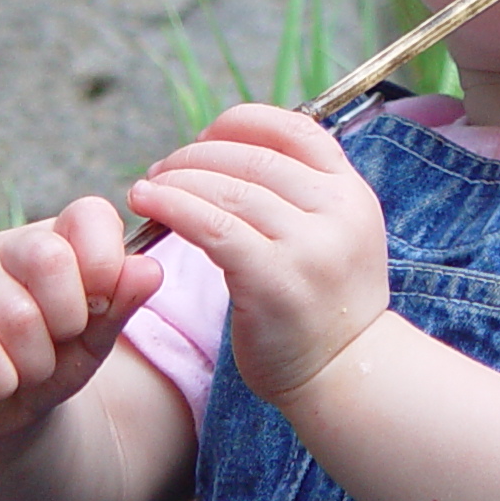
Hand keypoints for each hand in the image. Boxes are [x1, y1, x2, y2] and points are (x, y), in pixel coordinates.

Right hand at [0, 197, 162, 446]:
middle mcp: (9, 247)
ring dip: (36, 363)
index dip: (104, 262)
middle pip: (49, 258)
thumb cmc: (52, 359)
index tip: (100, 304)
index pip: (89, 215)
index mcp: (58, 239)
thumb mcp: (96, 337)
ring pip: (18, 316)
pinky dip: (0, 380)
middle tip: (61, 341)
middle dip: (69, 320)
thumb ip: (122, 302)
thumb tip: (151, 269)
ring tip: (30, 370)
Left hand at [128, 105, 388, 403]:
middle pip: (253, 158)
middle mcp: (337, 211)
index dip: (242, 123)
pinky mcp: (274, 279)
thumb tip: (230, 151)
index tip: (205, 137)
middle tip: (162, 170)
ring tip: (146, 190)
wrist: (345, 376)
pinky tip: (148, 205)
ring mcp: (309, 246)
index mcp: (352, 192)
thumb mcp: (334, 236)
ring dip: (176, 180)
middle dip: (197, 156)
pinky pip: (211, 226)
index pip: (296, 129)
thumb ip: (300, 195)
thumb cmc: (323, 307)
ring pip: (227, 189)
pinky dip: (173, 207)